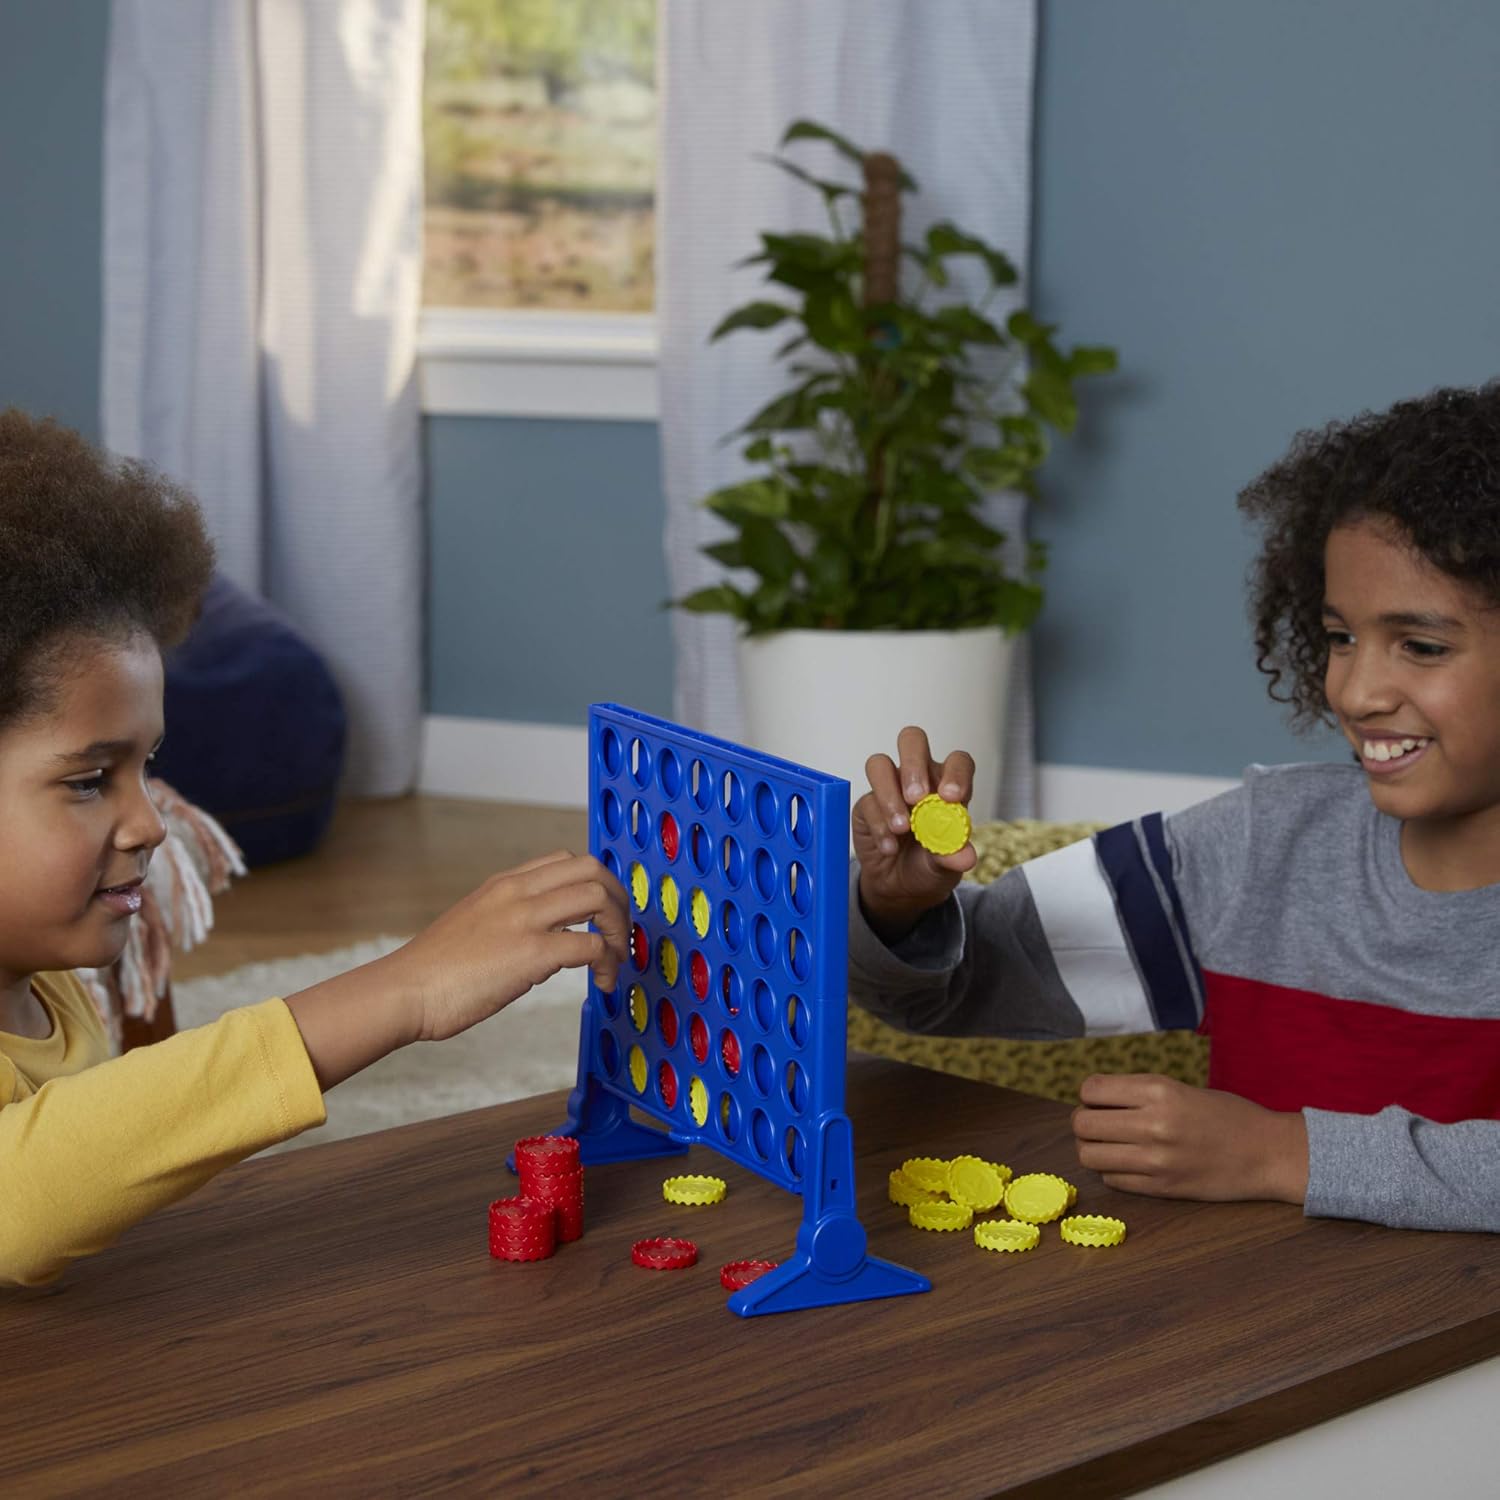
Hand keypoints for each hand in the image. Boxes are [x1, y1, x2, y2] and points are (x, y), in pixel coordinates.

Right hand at [383, 850, 629, 1043]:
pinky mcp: (530, 953)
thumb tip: (554, 944)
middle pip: (592, 869)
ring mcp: (524, 920)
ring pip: (597, 897)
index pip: (565, 861)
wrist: (404, 991)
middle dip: (618, 899)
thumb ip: (513, 922)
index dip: (595, 884)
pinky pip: (589, 945)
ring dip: (617, 928)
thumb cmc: (435, 971)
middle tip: (619, 934)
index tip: (602, 914)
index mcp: (503, 884)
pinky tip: (601, 981)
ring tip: (614, 958)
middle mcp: (517, 892)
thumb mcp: (476, 925)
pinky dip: (606, 962)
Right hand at [853, 724, 976, 942]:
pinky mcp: (866, 804)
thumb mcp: (946, 866)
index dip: (955, 773)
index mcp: (947, 785)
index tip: (951, 796)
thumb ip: (954, 856)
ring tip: (901, 828)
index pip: (957, 762)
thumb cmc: (929, 865)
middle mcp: (919, 777)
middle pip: (912, 741)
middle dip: (913, 766)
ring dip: (889, 794)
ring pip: (880, 764)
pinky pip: (867, 801)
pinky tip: (890, 847)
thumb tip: (965, 856)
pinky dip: (879, 826)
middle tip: (916, 798)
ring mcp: (889, 786)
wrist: (900, 887)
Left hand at [1071, 1073, 1308, 1203]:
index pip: (1091, 1090)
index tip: (1100, 1099)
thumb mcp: (1179, 1088)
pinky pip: (1112, 1180)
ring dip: (1092, 1149)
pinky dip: (1112, 1171)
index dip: (1089, 1095)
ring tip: (1110, 1145)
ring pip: (1089, 1156)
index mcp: (1158, 1091)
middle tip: (1100, 1123)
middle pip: (1082, 1124)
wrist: (1268, 1153)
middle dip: (1084, 1122)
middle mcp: (1153, 1124)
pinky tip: (1130, 1164)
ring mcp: (1156, 1160)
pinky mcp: (1162, 1189)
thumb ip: (1137, 1094)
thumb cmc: (1225, 1115)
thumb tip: (1091, 1100)